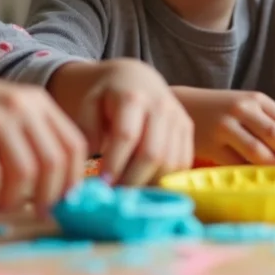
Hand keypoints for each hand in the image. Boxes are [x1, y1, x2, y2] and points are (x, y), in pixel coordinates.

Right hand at [0, 59, 86, 215]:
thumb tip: (53, 189)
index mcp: (39, 102)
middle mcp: (22, 107)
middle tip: (40, 213)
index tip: (66, 200)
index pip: (73, 144)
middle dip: (50, 195)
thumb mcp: (9, 112)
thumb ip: (32, 139)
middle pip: (53, 162)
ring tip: (4, 209)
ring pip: (24, 173)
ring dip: (16, 200)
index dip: (74, 177)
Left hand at [76, 59, 193, 185]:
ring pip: (170, 161)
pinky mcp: (187, 129)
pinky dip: (166, 179)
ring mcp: (177, 117)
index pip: (126, 135)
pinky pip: (183, 163)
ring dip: (150, 184)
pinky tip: (147, 184)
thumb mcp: (89, 105)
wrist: (137, 78)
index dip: (115, 163)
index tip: (103, 184)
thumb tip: (88, 162)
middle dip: (133, 180)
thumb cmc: (108, 96)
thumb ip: (87, 130)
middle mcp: (160, 105)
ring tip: (130, 193)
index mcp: (132, 97)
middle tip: (116, 197)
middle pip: (152, 152)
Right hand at [173, 88, 274, 165]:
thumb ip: (268, 120)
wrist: (183, 104)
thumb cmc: (220, 110)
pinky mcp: (211, 145)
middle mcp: (241, 109)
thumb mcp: (245, 105)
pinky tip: (257, 177)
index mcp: (255, 99)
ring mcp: (225, 126)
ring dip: (274, 167)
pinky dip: (252, 173)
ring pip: (258, 152)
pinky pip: (238, 164)